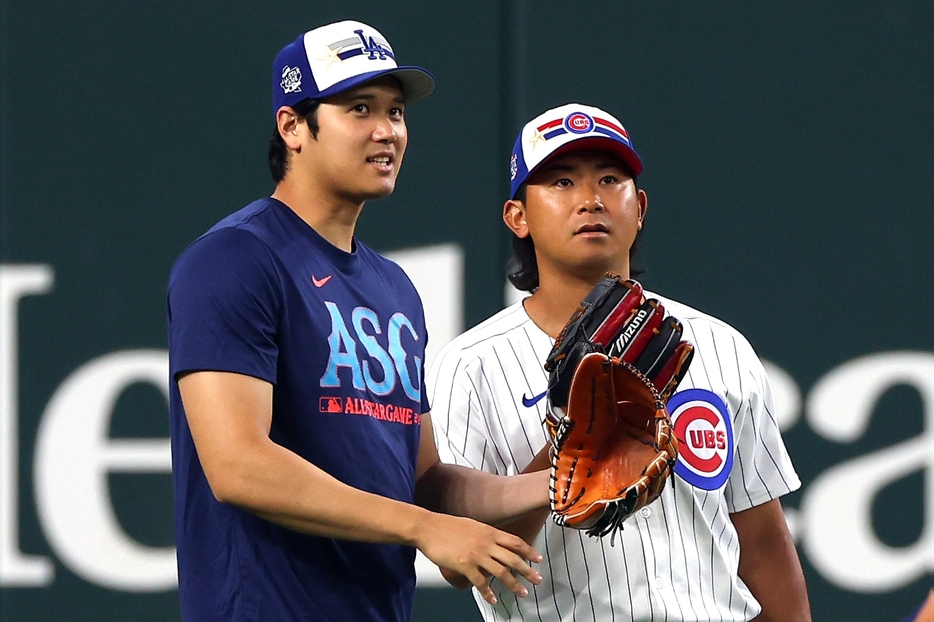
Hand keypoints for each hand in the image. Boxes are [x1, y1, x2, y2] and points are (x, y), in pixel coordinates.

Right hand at [415, 513, 542, 604]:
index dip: (529, 551)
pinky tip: (493, 599)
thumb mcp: (472, 525)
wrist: (428, 528)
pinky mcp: (465, 565)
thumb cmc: (447, 526)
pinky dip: (488, 592)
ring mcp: (476, 554)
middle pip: (513, 558)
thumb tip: (494, 542)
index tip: (538, 559)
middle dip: (527, 570)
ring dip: (513, 584)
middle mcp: (486, 543)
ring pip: (501, 572)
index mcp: (489, 532)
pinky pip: (480, 582)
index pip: (515, 542)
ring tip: (522, 593)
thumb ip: (485, 534)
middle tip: (538, 579)